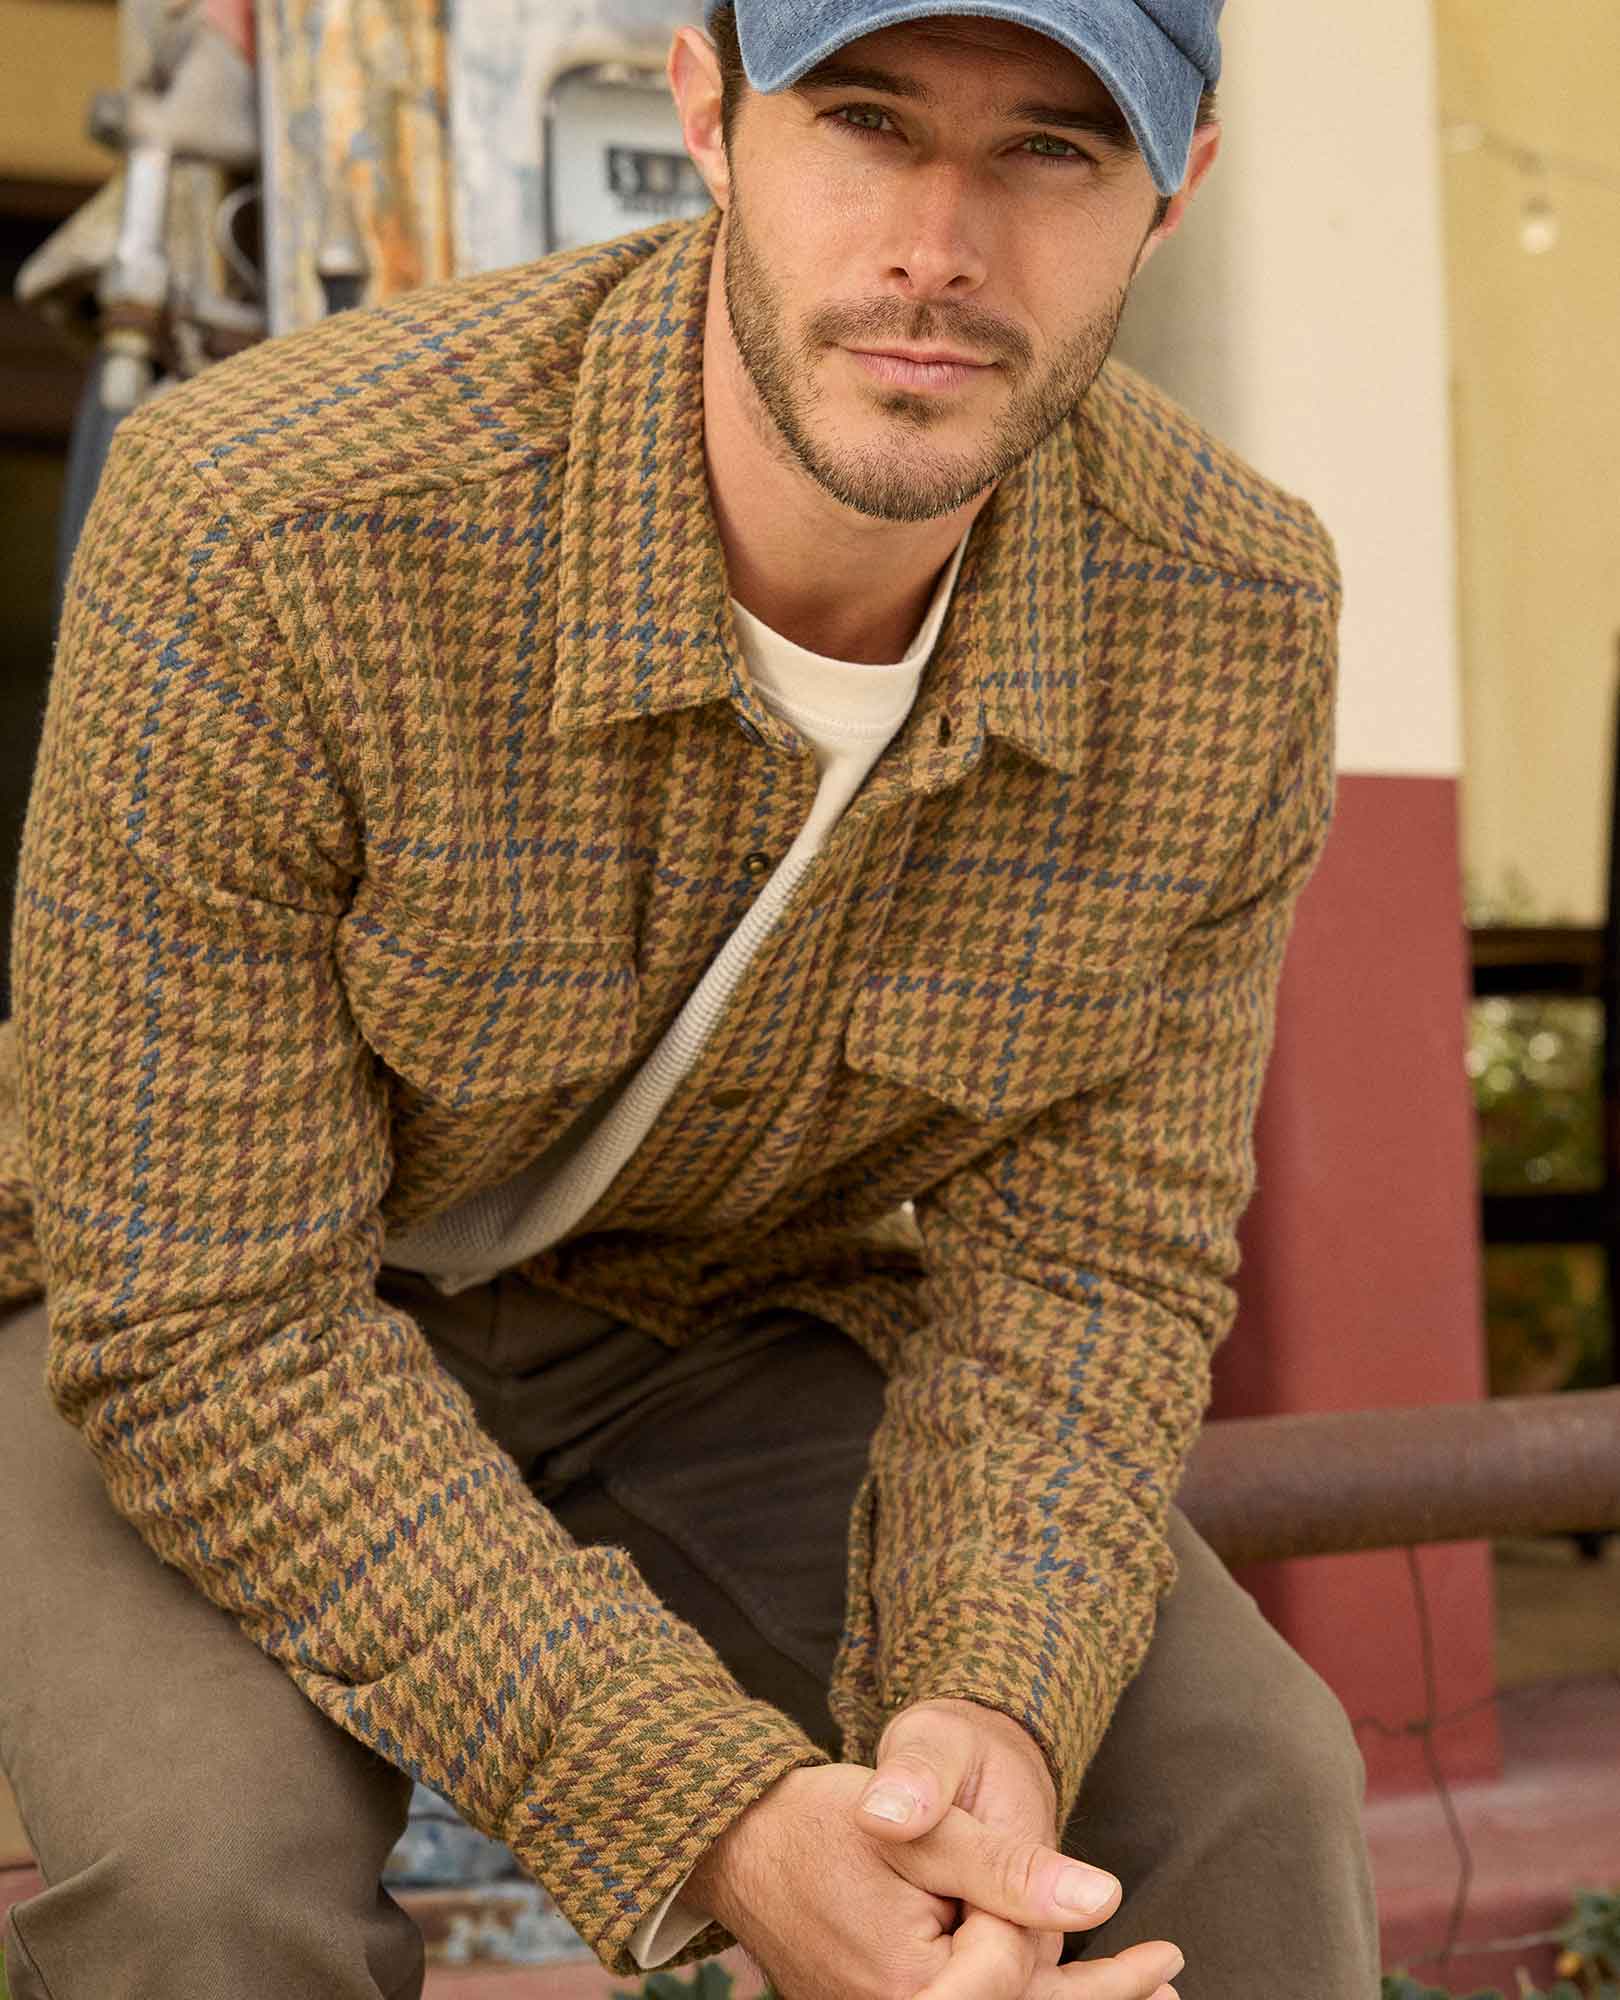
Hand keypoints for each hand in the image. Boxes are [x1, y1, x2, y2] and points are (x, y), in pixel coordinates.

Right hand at [854, 1698, 1180, 1999]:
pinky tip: (1066, 1985)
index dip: (1072, 1947)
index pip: (1018, 1972)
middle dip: (1102, 1996)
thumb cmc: (828, 1820)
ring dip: (1071, 1998)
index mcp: (908, 1985)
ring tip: (1151, 1990)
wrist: (746, 1839)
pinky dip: (1022, 1991)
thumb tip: (1102, 1897)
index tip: (1163, 1956)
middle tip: (1172, 1975)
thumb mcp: (927, 1827)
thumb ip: (1009, 1869)